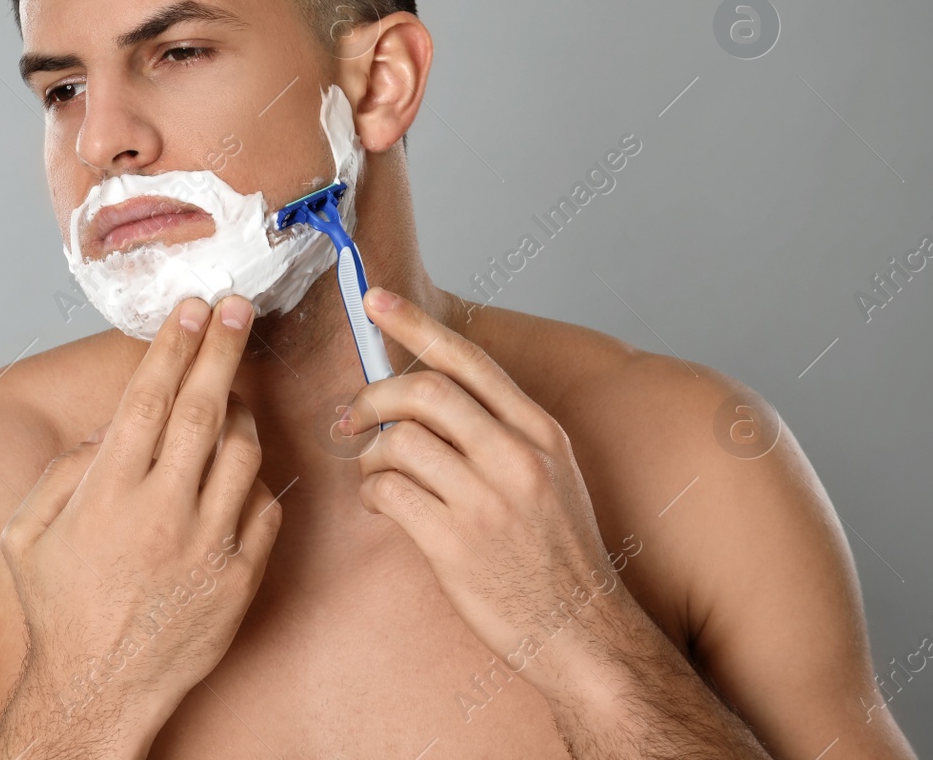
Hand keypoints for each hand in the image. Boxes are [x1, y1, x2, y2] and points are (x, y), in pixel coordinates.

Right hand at [0, 295, 281, 741]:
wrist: (96, 692)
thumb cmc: (58, 610)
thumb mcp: (26, 534)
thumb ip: (64, 471)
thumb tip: (110, 431)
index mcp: (107, 493)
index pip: (148, 398)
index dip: (174, 345)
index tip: (193, 308)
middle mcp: (162, 512)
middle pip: (205, 409)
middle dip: (223, 349)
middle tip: (238, 307)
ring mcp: (208, 546)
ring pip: (244, 453)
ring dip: (242, 413)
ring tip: (233, 395)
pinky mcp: (240, 579)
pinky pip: (263, 509)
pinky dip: (254, 483)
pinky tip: (238, 473)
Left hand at [340, 286, 638, 690]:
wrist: (581, 633)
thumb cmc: (557, 555)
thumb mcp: (552, 475)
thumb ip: (500, 430)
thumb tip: (427, 391)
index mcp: (540, 432)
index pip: (469, 359)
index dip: (414, 323)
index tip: (374, 298)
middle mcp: (517, 457)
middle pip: (424, 391)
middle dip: (373, 396)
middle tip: (351, 418)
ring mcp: (487, 500)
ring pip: (398, 441)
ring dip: (369, 455)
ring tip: (375, 476)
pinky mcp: (455, 542)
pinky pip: (388, 491)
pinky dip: (372, 493)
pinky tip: (382, 505)